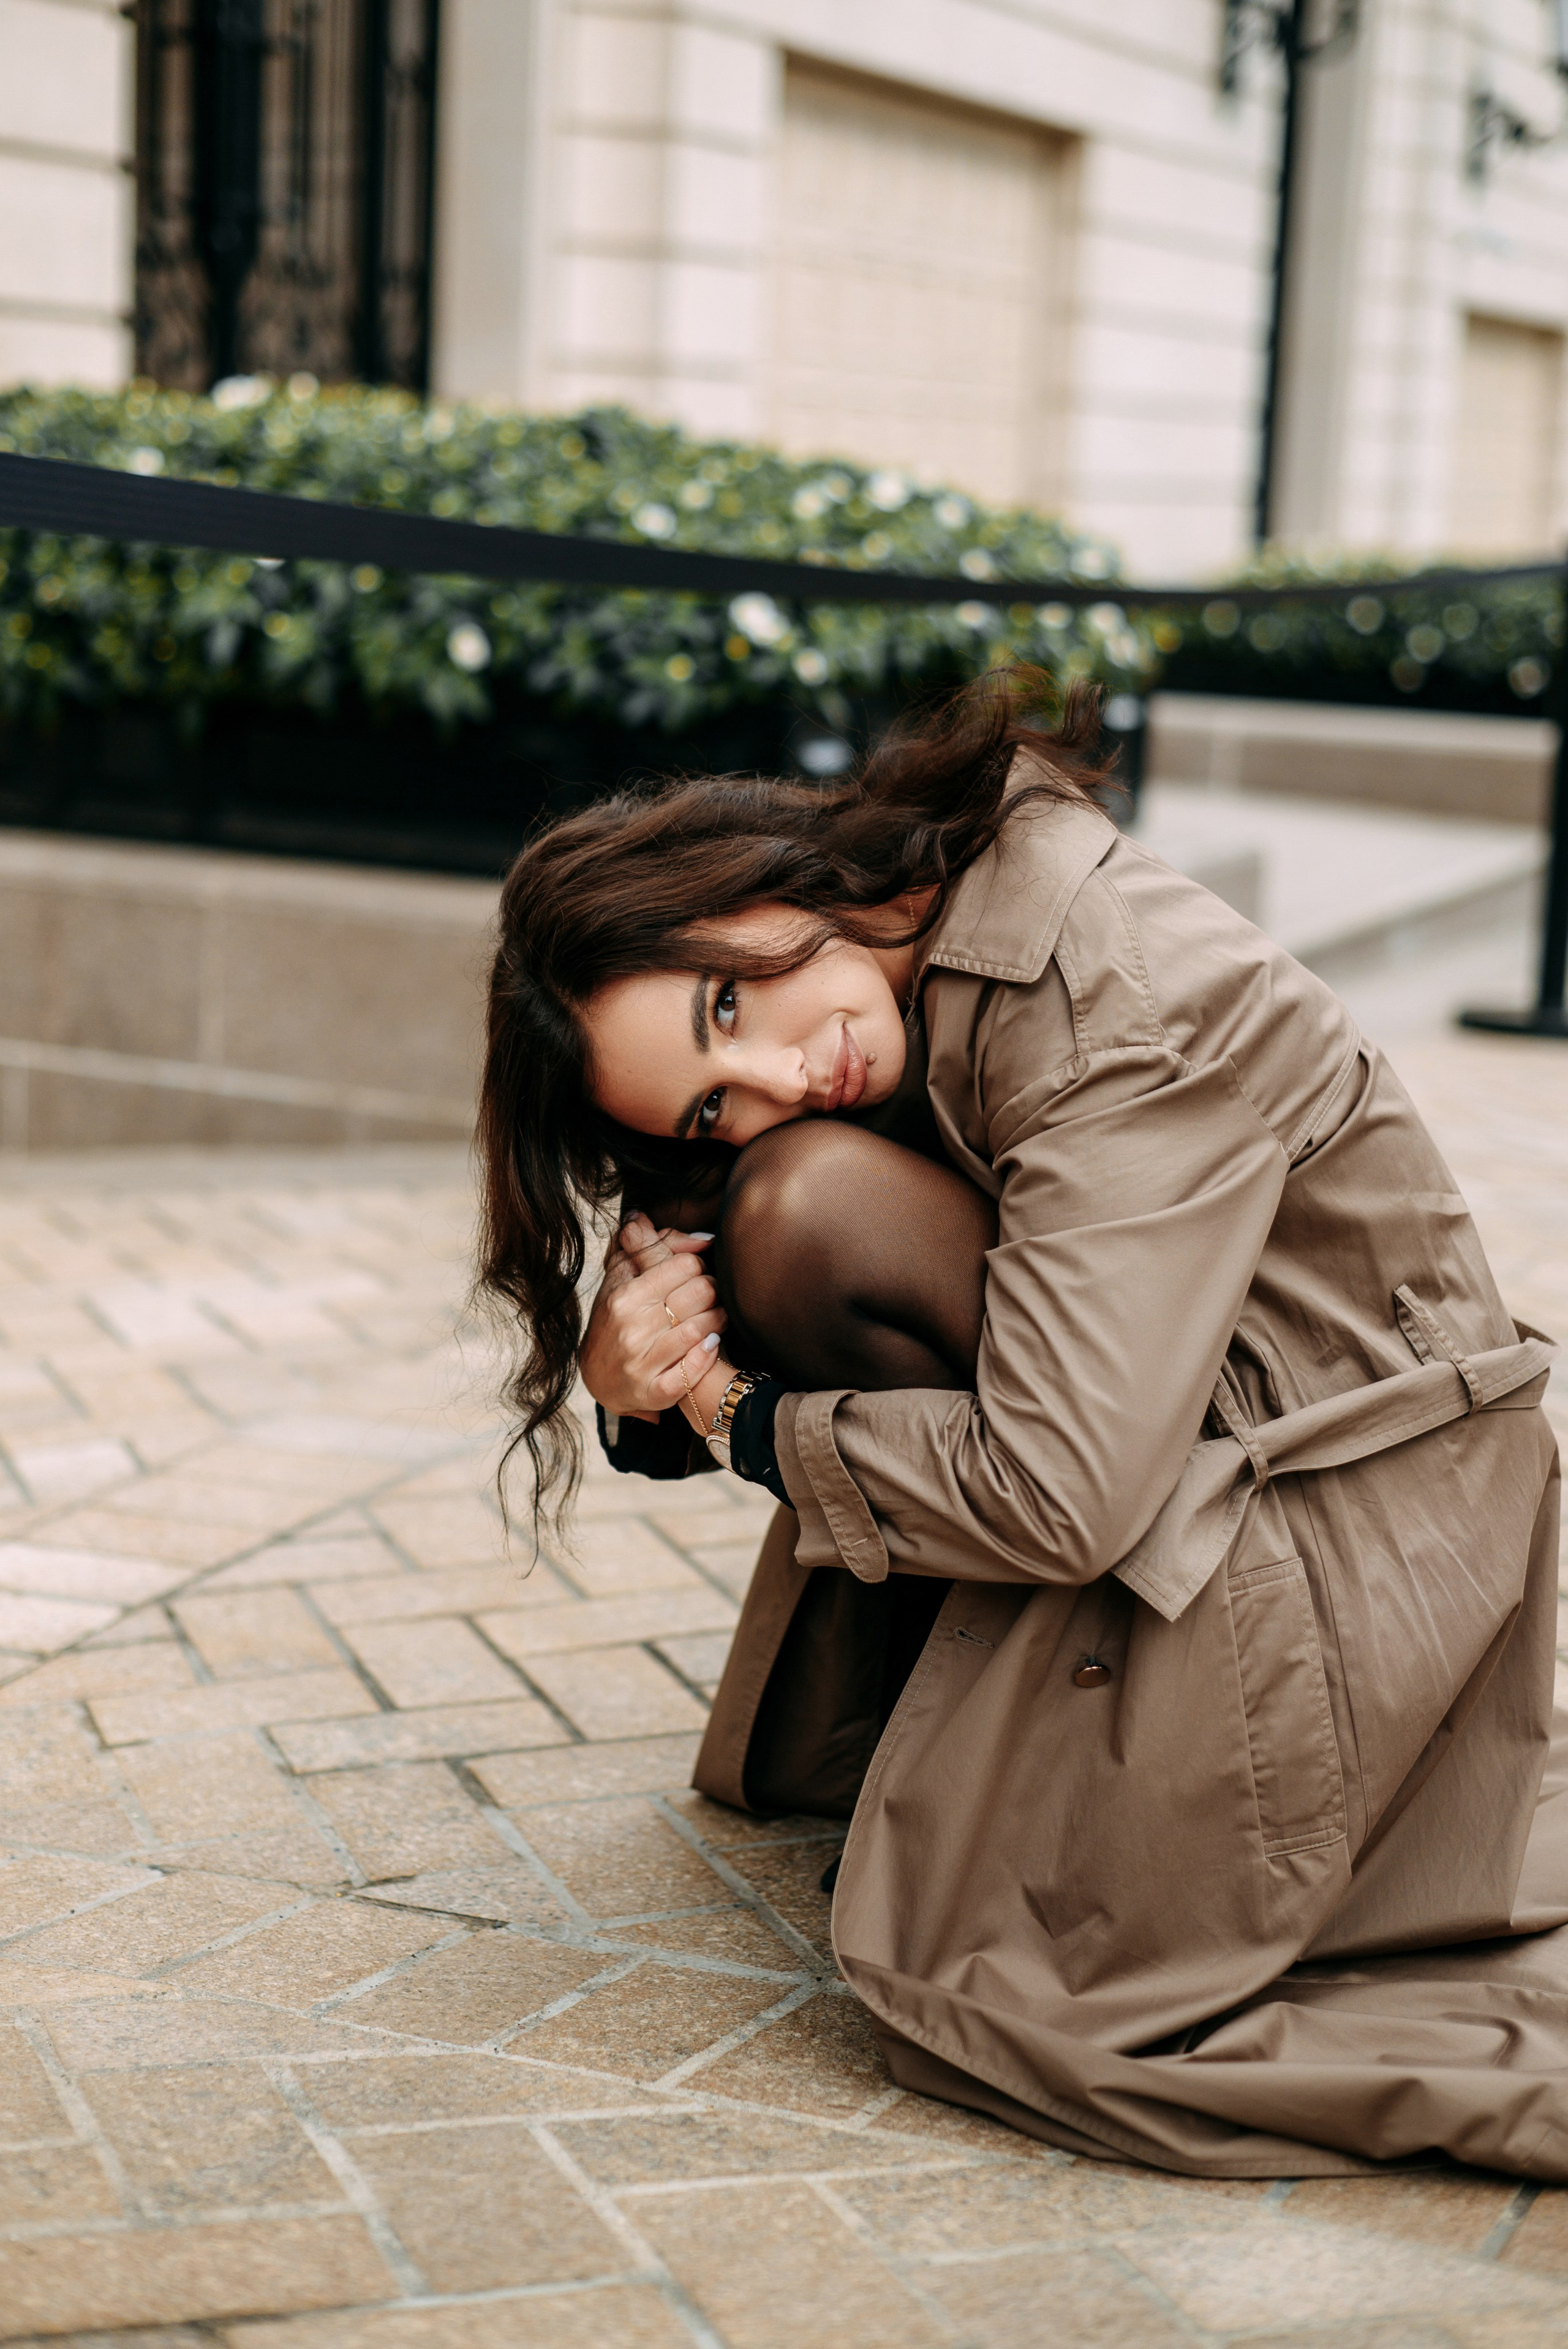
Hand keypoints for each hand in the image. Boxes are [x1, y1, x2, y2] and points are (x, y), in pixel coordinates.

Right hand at [579, 1213, 727, 1423]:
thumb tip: (702, 1236)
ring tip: (715, 1319)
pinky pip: (693, 1370)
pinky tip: (711, 1345)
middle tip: (709, 1297)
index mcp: (625, 1296)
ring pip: (703, 1327)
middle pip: (701, 1292)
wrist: (599, 1378)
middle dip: (713, 1292)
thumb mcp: (624, 1278)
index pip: (686, 1265)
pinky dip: (709, 1354)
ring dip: (719, 1320)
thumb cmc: (618, 1319)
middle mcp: (631, 1328)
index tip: (696, 1276)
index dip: (699, 1267)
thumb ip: (655, 1247)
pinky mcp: (654, 1392)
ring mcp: (642, 1362)